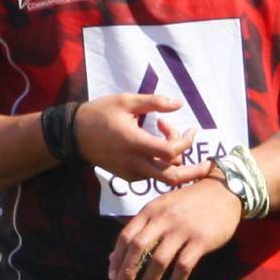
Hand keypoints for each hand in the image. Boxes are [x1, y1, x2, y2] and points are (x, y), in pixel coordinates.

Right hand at [74, 92, 202, 183]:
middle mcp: (134, 162)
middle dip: (194, 172)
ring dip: (174, 162)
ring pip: (163, 178)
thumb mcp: (126, 101)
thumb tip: (179, 104)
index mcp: (135, 143)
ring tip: (170, 137)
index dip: (187, 141)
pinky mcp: (126, 177)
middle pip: (173, 177)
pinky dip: (160, 163)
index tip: (191, 130)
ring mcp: (130, 173)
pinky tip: (154, 144)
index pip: (171, 151)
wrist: (72, 134)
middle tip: (207, 164)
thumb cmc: (99, 113)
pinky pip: (151, 176)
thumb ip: (154, 102)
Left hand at [112, 173, 243, 279]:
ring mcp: (182, 230)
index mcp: (151, 210)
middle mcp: (164, 219)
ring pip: (159, 260)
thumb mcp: (161, 209)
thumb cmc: (189, 203)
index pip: (126, 236)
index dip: (117, 258)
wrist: (223, 192)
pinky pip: (184, 266)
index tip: (113, 277)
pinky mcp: (201, 240)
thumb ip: (141, 229)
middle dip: (128, 272)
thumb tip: (115, 256)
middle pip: (138, 248)